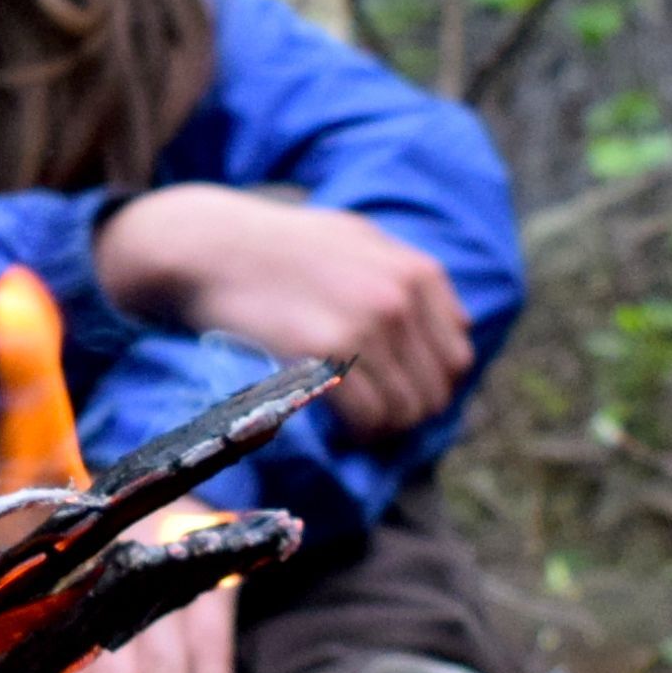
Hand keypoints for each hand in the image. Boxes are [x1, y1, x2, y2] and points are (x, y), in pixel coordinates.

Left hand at [37, 509, 241, 672]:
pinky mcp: (211, 580)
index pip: (67, 660)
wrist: (175, 479)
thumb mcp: (78, 575)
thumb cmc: (111, 550)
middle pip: (115, 672)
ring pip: (161, 665)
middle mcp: (114, 579)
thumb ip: (58, 631)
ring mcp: (166, 579)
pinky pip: (211, 647)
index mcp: (73, 586)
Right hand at [91, 186, 477, 437]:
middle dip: (408, 415)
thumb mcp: (358, 238)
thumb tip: (459, 321)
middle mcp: (400, 298)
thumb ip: (406, 275)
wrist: (211, 245)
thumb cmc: (280, 243)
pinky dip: (358, 434)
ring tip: (355, 427)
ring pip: (405, 412)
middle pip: (435, 391)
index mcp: (417, 272)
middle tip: (374, 420)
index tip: (397, 395)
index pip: (456, 357)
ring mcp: (365, 325)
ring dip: (382, 429)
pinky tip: (338, 428)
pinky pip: (368, 418)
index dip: (430, 386)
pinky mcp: (325, 352)